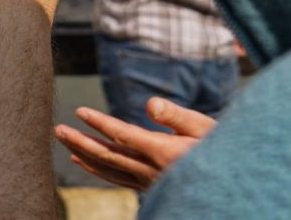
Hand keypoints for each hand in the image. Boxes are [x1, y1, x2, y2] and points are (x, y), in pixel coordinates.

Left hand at [54, 99, 216, 192]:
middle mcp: (151, 170)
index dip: (100, 122)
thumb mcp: (205, 127)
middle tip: (58, 129)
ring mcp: (149, 182)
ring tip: (65, 142)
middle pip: (108, 155)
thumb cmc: (222, 148)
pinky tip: (85, 161)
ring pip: (110, 169)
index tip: (80, 110)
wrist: (233, 184)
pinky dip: (98, 169)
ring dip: (84, 155)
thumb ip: (176, 116)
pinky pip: (117, 178)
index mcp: (162, 152)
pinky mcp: (151, 187)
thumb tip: (150, 104)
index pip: (123, 135)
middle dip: (81, 142)